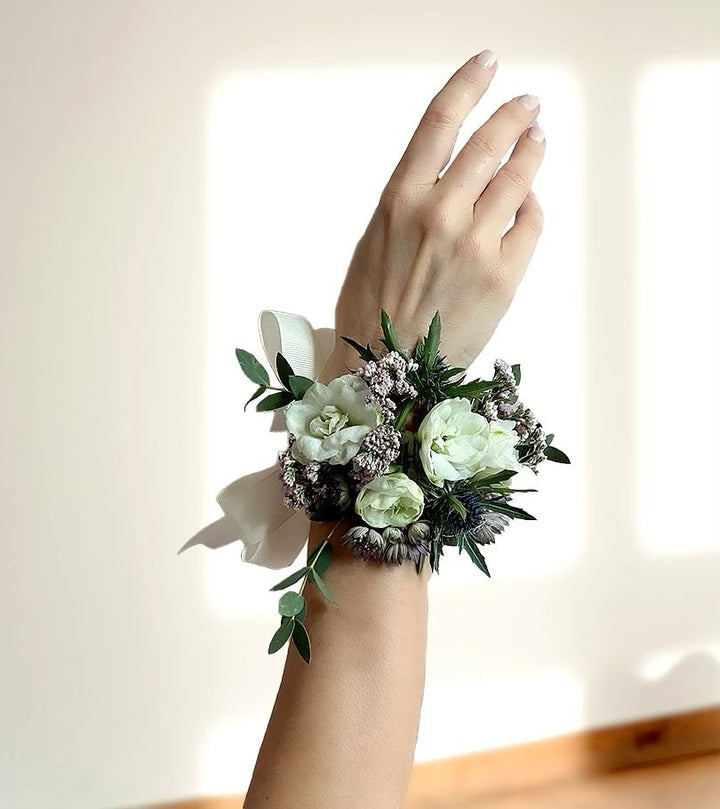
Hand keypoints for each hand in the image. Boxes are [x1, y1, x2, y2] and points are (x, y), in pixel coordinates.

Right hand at [331, 51, 544, 370]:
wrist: (388, 371)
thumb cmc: (372, 310)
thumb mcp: (373, 243)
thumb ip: (409, 203)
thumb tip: (452, 175)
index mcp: (399, 201)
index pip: (439, 121)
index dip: (468, 84)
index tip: (487, 65)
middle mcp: (439, 214)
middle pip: (488, 142)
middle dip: (514, 115)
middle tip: (527, 105)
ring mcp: (475, 244)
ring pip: (518, 178)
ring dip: (531, 151)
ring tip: (537, 138)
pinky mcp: (504, 275)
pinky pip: (529, 222)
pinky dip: (531, 207)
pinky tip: (527, 203)